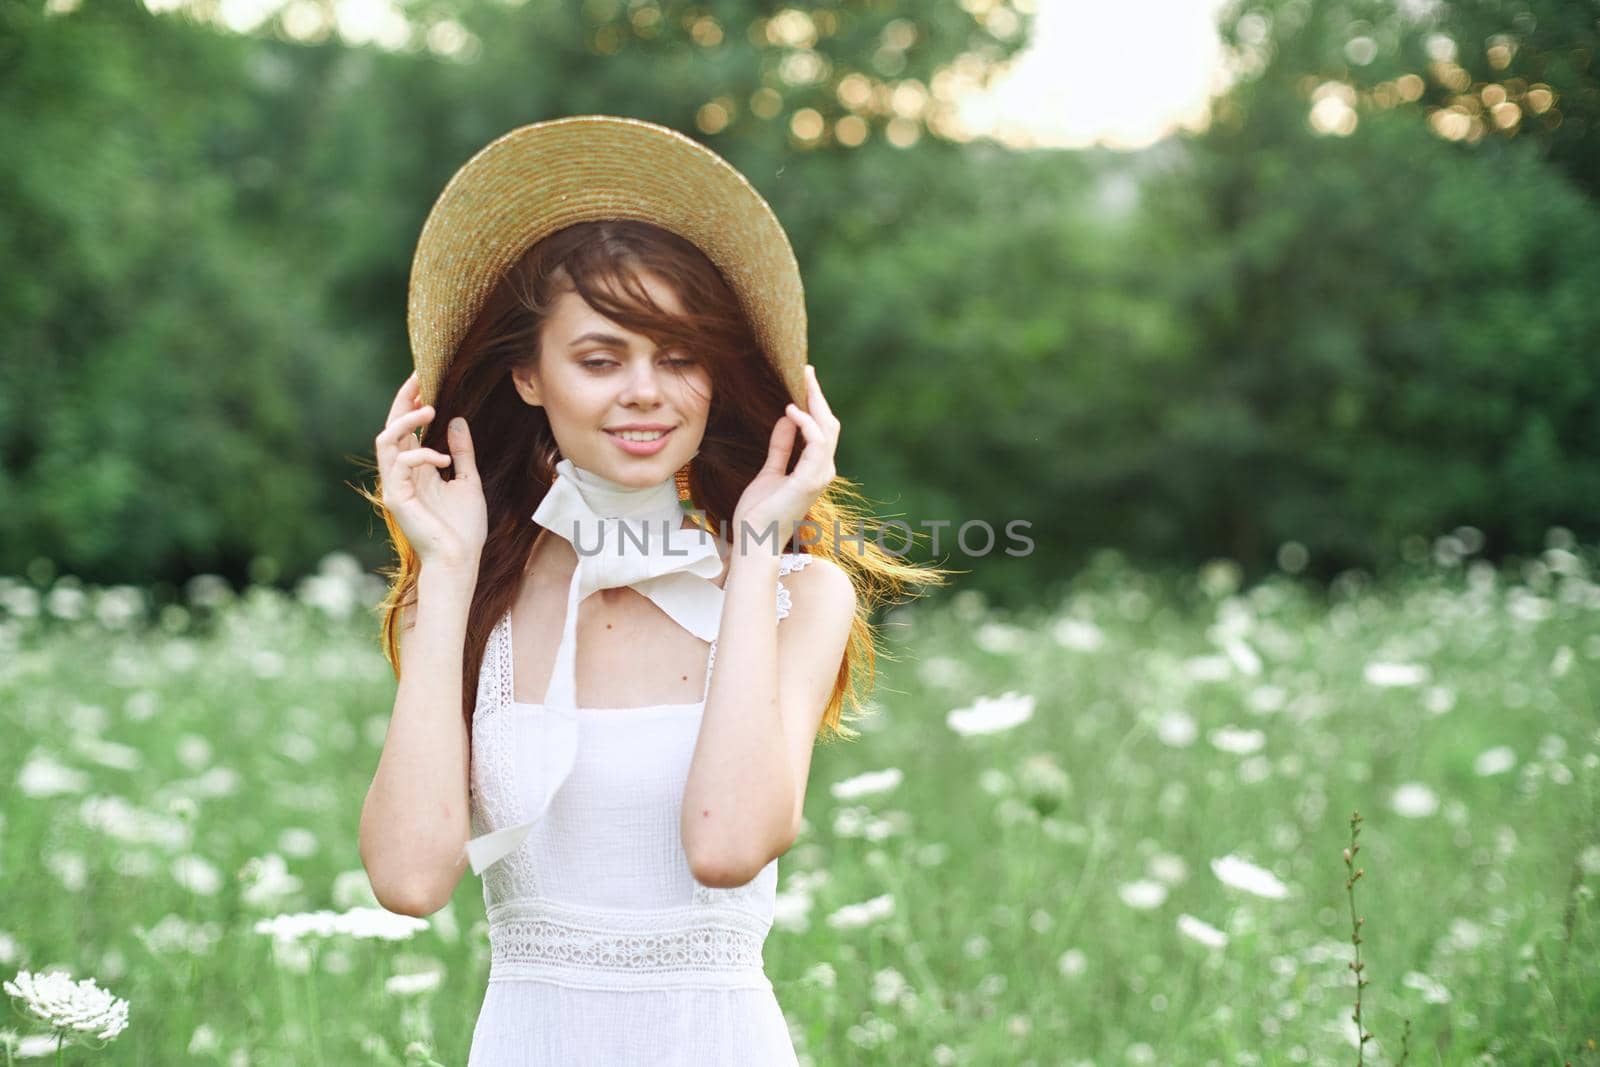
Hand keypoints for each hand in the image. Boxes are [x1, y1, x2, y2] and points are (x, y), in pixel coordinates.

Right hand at [375, 371, 486, 569]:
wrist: (460, 559)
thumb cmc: (464, 528)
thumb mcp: (468, 480)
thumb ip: (461, 452)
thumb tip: (456, 421)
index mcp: (417, 469)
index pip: (406, 429)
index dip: (411, 402)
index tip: (424, 378)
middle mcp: (401, 474)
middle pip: (391, 427)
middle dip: (403, 401)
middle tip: (420, 378)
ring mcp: (396, 486)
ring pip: (385, 440)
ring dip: (406, 420)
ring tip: (430, 408)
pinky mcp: (396, 498)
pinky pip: (400, 464)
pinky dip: (422, 454)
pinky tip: (444, 458)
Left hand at [731, 365, 839, 555]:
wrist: (754, 540)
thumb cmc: (760, 512)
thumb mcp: (770, 471)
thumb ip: (781, 447)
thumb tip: (786, 420)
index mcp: (815, 469)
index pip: (822, 429)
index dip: (815, 403)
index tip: (804, 379)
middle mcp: (823, 471)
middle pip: (829, 424)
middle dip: (818, 395)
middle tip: (806, 369)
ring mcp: (820, 476)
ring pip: (827, 429)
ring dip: (815, 403)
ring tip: (802, 381)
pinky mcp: (810, 481)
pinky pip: (816, 443)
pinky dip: (806, 424)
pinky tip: (792, 410)